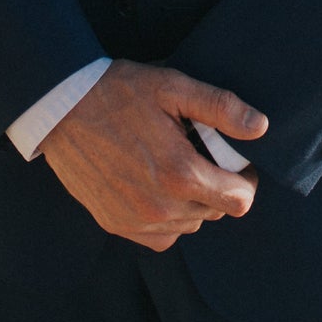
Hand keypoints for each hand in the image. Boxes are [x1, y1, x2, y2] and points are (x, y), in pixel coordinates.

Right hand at [38, 58, 267, 251]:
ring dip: (192, 202)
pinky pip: (160, 235)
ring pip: (189, 224)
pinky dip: (166, 216)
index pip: (239, 200)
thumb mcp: (172, 87)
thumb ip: (220, 108)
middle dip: (217, 185)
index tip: (235, 161)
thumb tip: (261, 127)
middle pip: (215, 212)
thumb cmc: (118, 92)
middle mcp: (160, 208)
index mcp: (180, 174)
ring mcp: (136, 221)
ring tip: (174, 164)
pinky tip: (154, 184)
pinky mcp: (115, 224)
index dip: (245, 179)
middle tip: (199, 152)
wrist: (60, 108)